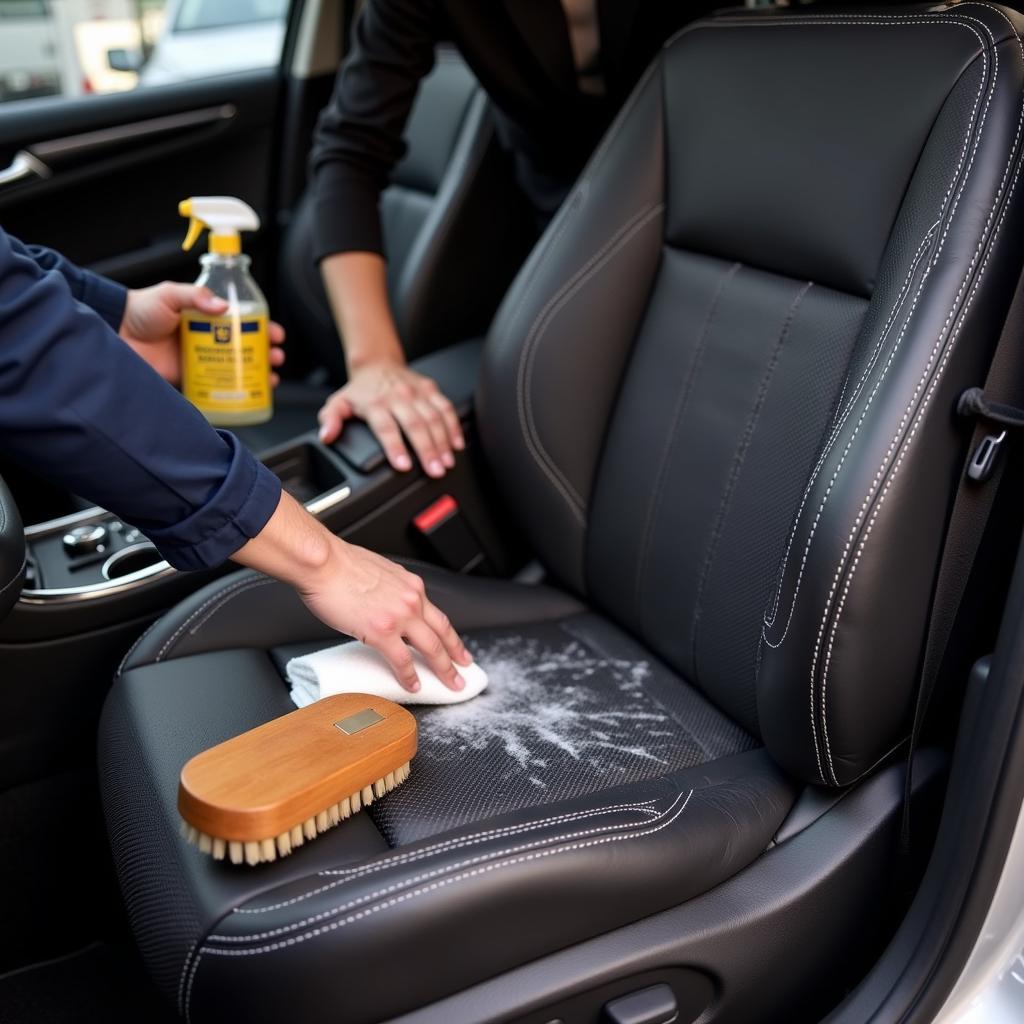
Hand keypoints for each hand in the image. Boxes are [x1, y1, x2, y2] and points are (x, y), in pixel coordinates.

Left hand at [119, 281, 285, 386]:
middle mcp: (209, 340)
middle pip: (247, 349)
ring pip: (238, 370)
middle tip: (275, 358)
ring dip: (258, 376)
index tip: (275, 335)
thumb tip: (223, 306)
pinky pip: (217, 390)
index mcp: (208, 318)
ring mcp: (202, 361)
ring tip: (269, 379)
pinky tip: (246, 395)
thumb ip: (196, 296)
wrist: (115, 334)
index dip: (263, 328)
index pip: (243, 322)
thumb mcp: (170, 294)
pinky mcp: (191, 380)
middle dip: (267, 355)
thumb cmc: (140, 311)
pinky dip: (234, 395)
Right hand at [297, 538, 472, 691]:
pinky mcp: (381, 631)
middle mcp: (411, 599)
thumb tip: (389, 606)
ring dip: (443, 670)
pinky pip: (402, 660)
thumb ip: (391, 591)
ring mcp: (399, 617)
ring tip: (450, 684)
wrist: (322, 562)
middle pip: (442, 634)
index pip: (437, 616)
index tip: (457, 648)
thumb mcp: (379, 573)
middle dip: (456, 656)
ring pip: (431, 649)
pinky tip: (413, 685)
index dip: (450, 636)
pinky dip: (409, 676)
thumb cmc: (340, 564)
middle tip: (463, 672)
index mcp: (410, 585)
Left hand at [316, 360, 463, 477]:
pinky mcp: (431, 389)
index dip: (395, 447)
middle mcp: (398, 397)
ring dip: (443, 442)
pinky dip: (454, 426)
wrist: (377, 364)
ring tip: (447, 463)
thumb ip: (331, 420)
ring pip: (434, 418)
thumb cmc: (360, 391)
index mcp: (376, 404)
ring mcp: (417, 393)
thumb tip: (327, 436)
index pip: (387, 428)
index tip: (404, 466)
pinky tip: (457, 444)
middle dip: (427, 450)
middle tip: (435, 470)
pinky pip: (446, 408)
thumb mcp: (338, 403)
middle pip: (416, 425)